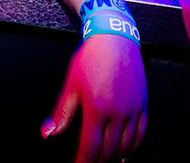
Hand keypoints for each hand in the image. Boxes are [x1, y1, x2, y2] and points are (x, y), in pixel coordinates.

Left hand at [42, 35, 147, 161]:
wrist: (114, 40)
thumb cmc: (89, 60)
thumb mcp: (70, 86)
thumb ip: (60, 113)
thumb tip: (47, 133)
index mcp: (97, 110)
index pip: (91, 147)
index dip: (84, 161)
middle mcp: (118, 113)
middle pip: (110, 150)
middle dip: (99, 161)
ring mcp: (133, 110)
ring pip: (127, 145)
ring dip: (115, 157)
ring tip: (104, 162)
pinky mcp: (142, 105)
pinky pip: (141, 133)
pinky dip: (133, 147)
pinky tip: (125, 153)